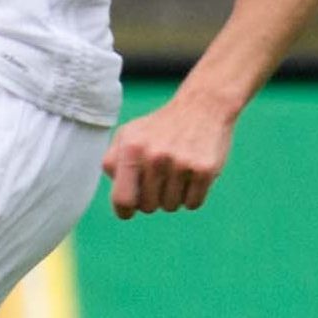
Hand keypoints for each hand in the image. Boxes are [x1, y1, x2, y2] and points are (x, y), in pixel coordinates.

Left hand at [101, 90, 236, 218]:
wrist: (202, 106)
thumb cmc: (159, 126)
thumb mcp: (127, 134)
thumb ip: (113, 162)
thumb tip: (115, 190)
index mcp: (131, 149)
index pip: (123, 198)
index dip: (124, 211)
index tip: (128, 211)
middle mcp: (155, 156)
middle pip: (148, 206)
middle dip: (151, 200)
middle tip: (158, 181)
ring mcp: (181, 163)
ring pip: (171, 206)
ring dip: (172, 197)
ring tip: (175, 174)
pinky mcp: (205, 169)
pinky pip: (193, 203)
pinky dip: (191, 197)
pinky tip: (191, 177)